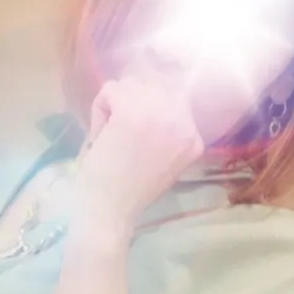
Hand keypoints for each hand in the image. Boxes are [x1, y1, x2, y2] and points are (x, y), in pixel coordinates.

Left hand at [74, 75, 203, 230]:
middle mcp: (184, 121)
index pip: (177, 94)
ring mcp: (159, 113)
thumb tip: (146, 95)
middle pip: (155, 82)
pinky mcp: (132, 110)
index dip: (148, 104)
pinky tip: (100, 137)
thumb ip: (165, 131)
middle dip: (131, 99)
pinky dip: (99, 110)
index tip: (134, 126)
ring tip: (109, 135)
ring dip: (114, 104)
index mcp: (194, 138)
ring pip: (132, 83)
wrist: (110, 212)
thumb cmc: (128, 193)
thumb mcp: (162, 161)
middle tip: (118, 131)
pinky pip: (111, 89)